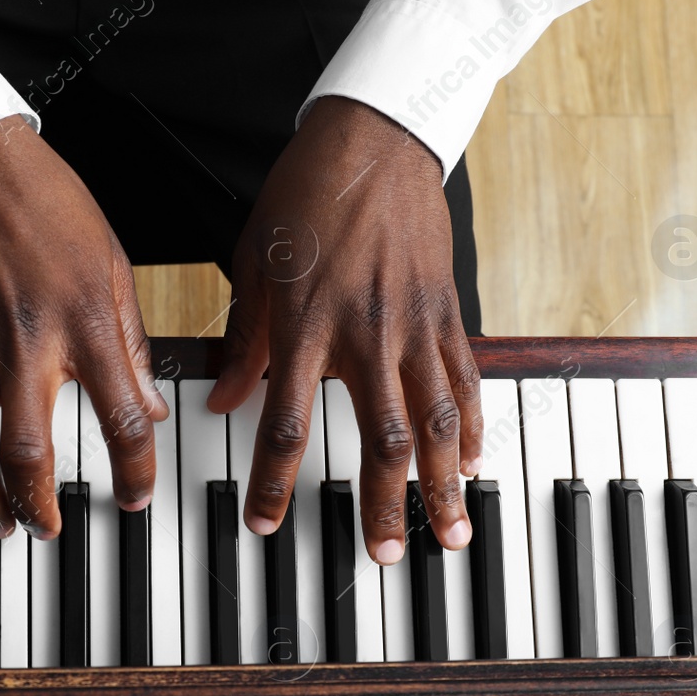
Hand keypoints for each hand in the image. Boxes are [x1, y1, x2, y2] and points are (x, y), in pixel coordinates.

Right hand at [0, 116, 167, 539]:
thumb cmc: (48, 206)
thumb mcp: (114, 266)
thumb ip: (132, 343)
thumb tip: (150, 407)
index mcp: (85, 321)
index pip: (119, 417)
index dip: (133, 470)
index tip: (136, 497)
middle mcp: (27, 341)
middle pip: (29, 450)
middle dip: (42, 504)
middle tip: (54, 529)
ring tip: (2, 526)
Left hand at [208, 97, 481, 562]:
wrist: (373, 138)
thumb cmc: (305, 197)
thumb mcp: (254, 265)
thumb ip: (244, 343)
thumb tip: (221, 404)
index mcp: (306, 325)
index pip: (288, 425)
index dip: (274, 483)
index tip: (264, 524)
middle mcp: (365, 334)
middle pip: (379, 440)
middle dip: (382, 506)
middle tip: (386, 557)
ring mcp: (414, 324)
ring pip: (436, 420)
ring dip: (444, 482)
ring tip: (453, 530)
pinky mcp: (448, 309)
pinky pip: (465, 379)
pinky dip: (473, 424)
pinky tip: (476, 460)